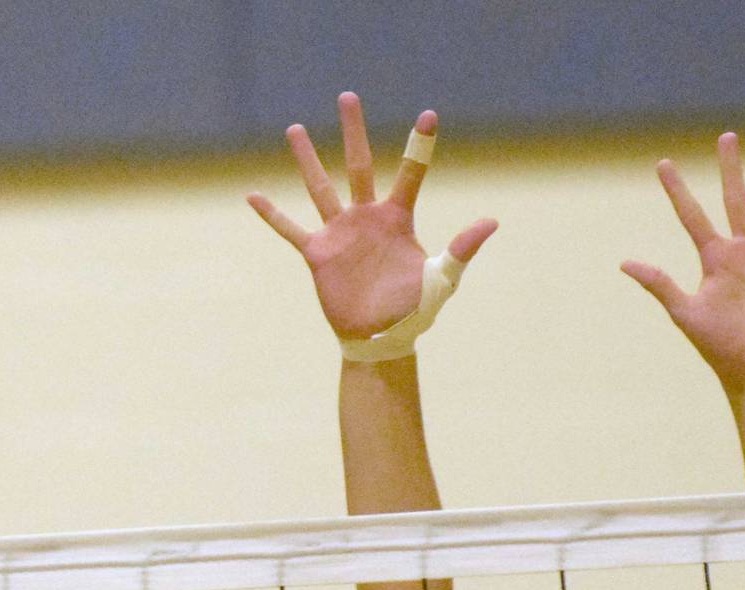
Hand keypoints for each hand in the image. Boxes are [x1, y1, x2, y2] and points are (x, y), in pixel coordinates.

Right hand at [248, 95, 495, 341]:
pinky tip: (253, 195)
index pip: (410, 173)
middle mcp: (367, 218)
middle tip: (348, 96)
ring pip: (320, 188)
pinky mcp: (318, 254)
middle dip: (354, 131)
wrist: (381, 338)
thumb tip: (492, 222)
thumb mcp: (441, 278)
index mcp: (397, 219)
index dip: (420, 146)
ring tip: (295, 129)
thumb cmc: (415, 310)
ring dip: (307, 160)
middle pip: (359, 165)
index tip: (429, 115)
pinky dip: (272, 215)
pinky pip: (290, 230)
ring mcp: (340, 233)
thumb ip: (462, 248)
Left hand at [622, 133, 744, 391]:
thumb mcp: (685, 312)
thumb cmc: (717, 345)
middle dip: (730, 170)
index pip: (692, 216)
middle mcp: (742, 252)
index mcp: (713, 258)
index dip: (677, 191)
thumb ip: (659, 284)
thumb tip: (623, 263)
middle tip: (726, 136)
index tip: (663, 164)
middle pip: (735, 200)